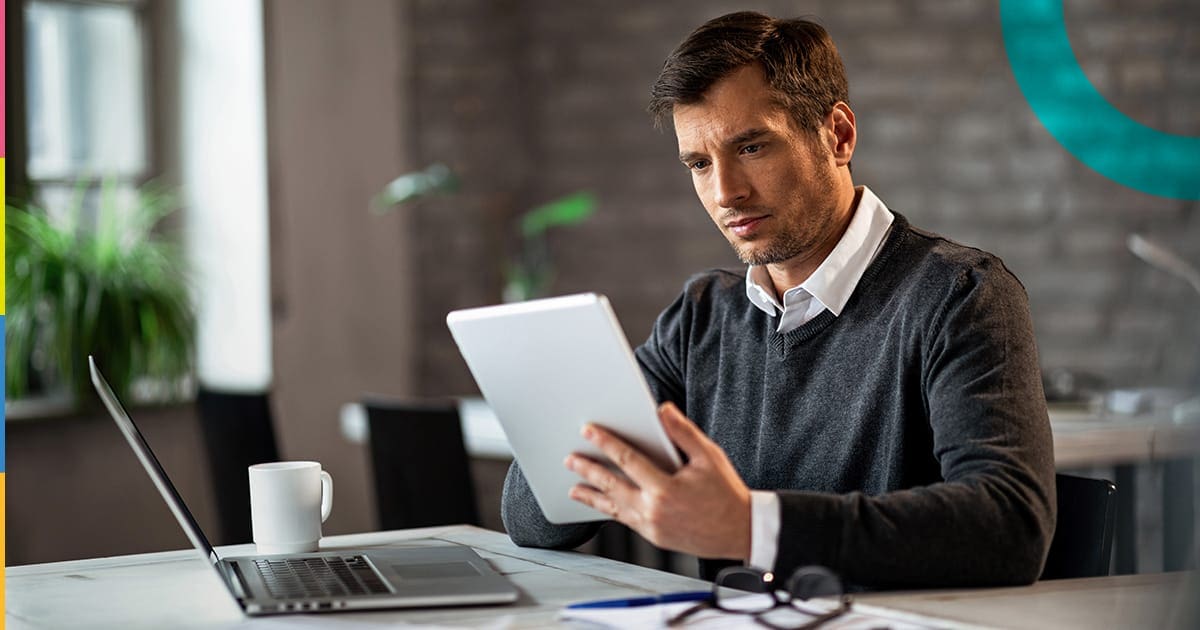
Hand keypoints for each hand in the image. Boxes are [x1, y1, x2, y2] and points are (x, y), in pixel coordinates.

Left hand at [565, 402, 751, 559]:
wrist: (740, 531)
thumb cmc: (726, 492)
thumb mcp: (708, 457)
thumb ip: (682, 432)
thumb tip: (662, 410)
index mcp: (665, 489)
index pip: (627, 460)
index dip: (605, 443)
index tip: (588, 431)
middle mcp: (654, 510)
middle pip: (611, 485)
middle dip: (588, 470)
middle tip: (570, 458)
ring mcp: (652, 527)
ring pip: (614, 508)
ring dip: (591, 496)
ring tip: (573, 488)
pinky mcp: (654, 537)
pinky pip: (625, 520)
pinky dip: (610, 511)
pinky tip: (601, 504)